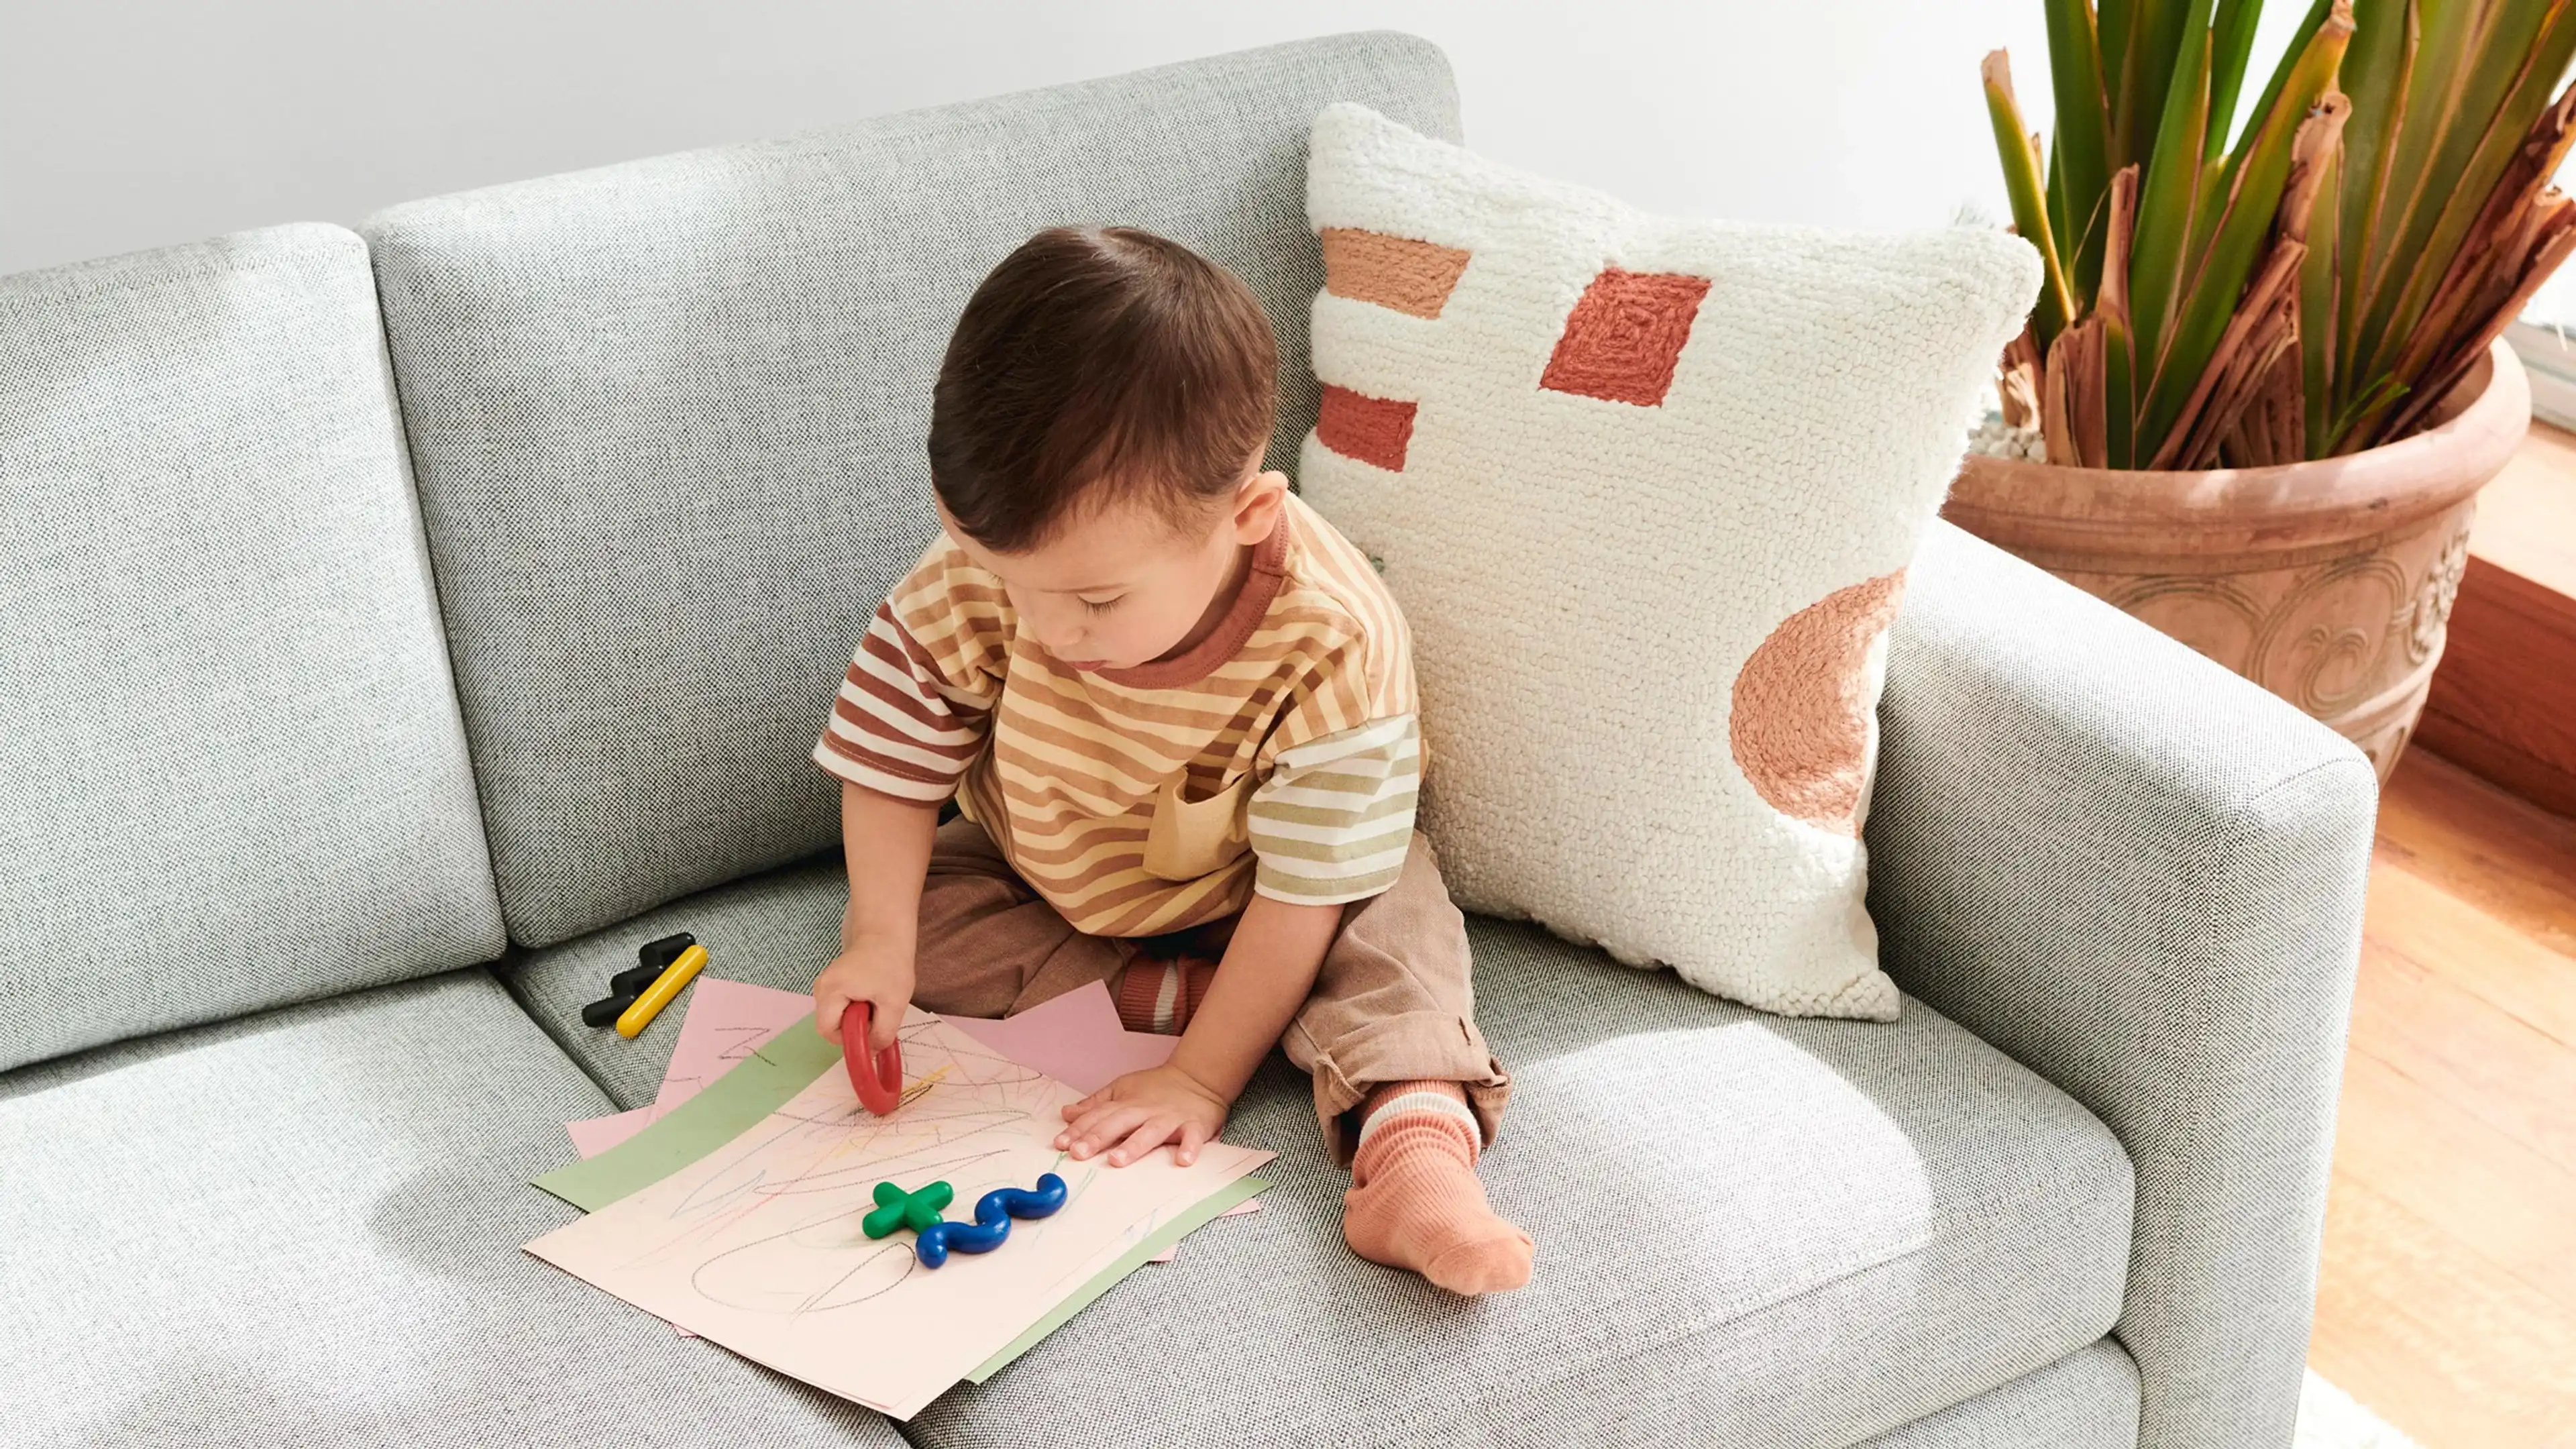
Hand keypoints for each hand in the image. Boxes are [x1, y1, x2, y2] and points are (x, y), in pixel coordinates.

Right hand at [813, 936, 913, 1053]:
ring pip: (836, 1015)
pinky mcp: (832, 981)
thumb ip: (882, 1033)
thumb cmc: (891, 964)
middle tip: (876, 1013)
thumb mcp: (894, 1004)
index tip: (870, 1029)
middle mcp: (820, 988)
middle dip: (854, 1026)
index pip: (827, 1030)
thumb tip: (870, 1053)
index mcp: (830, 991)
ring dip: (856, 1016)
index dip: (848, 1039)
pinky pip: (839, 1005)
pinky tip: (871, 994)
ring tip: (875, 1001)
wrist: (887, 933)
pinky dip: (855, 1006)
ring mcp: (825, 983)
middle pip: (830, 1023)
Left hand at [1055, 1064, 1228, 1166]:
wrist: (1198, 1076)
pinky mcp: (1195, 1125)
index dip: (1078, 1130)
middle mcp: (1145, 1111)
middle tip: (1079, 1153)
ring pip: (1150, 1132)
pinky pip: (1193, 1137)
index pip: (1098, 1116)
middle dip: (1098, 1137)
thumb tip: (1066, 1114)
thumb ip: (1095, 1104)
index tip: (1060, 1144)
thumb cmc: (1156, 1087)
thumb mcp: (1122, 1089)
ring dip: (1135, 1146)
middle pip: (1119, 1123)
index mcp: (1126, 1103)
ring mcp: (1170, 1118)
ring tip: (1117, 1160)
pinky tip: (1183, 1161)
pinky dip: (1189, 1147)